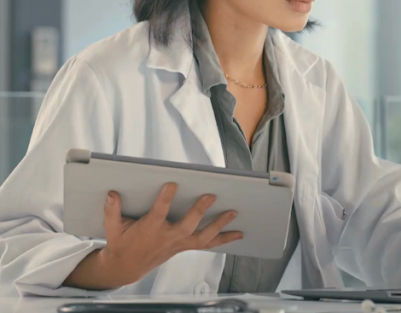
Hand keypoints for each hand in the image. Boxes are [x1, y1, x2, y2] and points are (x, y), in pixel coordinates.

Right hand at [64, 183, 242, 289]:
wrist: (126, 268)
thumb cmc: (121, 243)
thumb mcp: (111, 228)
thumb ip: (112, 211)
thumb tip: (112, 194)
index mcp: (149, 229)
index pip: (158, 213)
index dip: (165, 199)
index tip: (172, 183)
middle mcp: (167, 237)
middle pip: (187, 225)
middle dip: (199, 211)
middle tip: (211, 196)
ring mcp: (178, 243)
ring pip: (203, 237)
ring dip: (219, 225)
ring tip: (233, 213)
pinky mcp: (184, 246)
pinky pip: (207, 244)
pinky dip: (223, 239)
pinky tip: (238, 234)